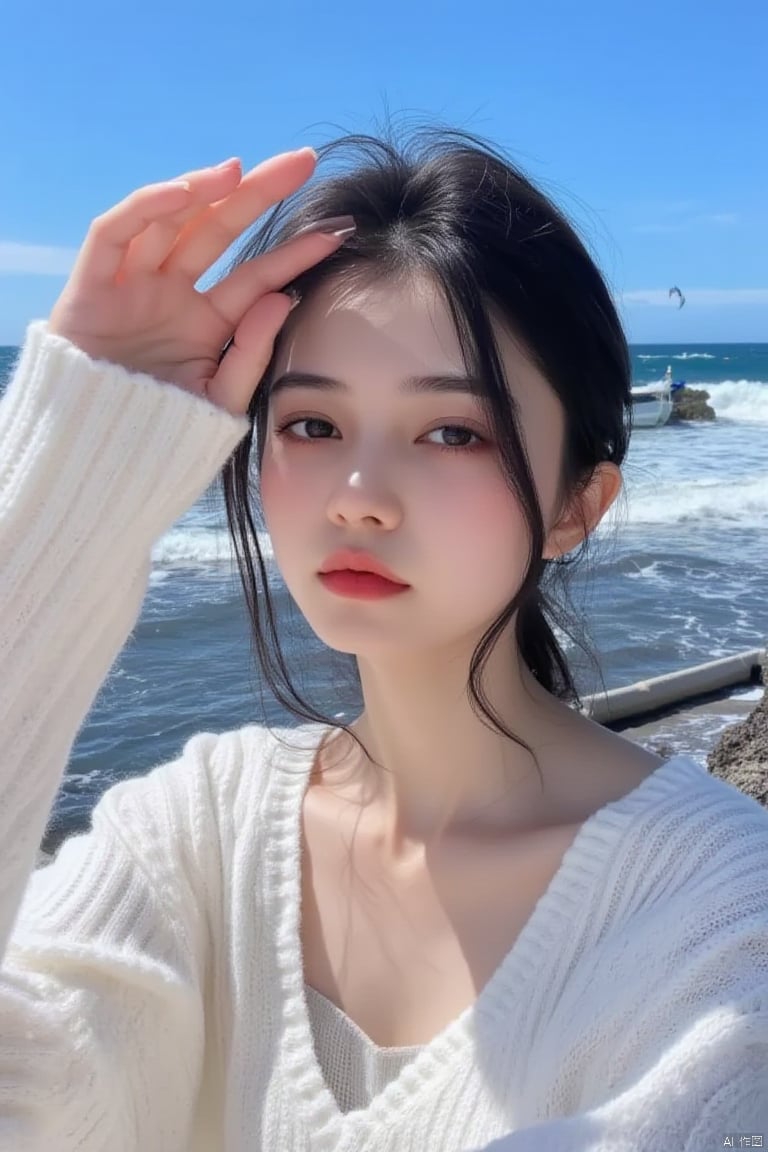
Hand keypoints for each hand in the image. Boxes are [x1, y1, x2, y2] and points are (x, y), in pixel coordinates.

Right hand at [48, 150, 344, 414]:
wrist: (96, 456)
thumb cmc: (160, 433)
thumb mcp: (218, 400)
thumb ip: (251, 353)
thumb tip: (284, 297)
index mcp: (206, 322)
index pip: (256, 276)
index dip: (295, 251)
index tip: (339, 230)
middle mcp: (172, 294)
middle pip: (218, 230)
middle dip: (258, 193)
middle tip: (302, 162)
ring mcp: (133, 286)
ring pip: (170, 222)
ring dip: (203, 190)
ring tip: (240, 170)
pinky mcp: (92, 287)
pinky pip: (116, 234)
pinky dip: (146, 209)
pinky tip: (184, 193)